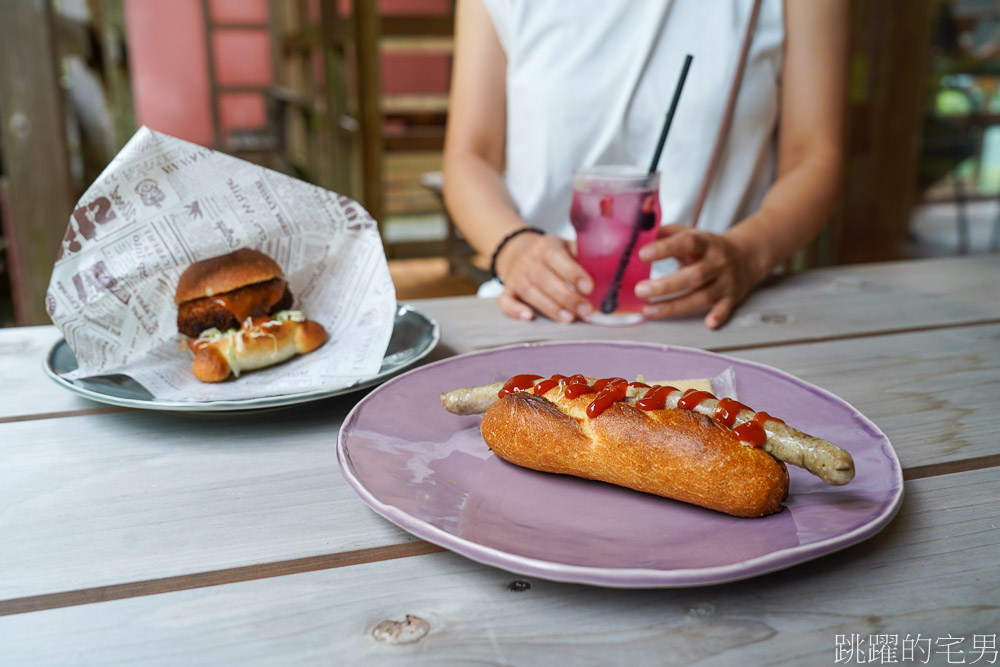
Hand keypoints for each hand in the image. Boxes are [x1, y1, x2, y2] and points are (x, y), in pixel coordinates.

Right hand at [494, 232, 594, 321]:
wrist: (519, 250)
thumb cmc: (552, 253)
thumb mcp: (567, 246)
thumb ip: (583, 255)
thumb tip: (611, 267)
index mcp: (547, 246)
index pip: (557, 257)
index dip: (573, 273)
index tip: (589, 288)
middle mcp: (529, 260)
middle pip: (545, 280)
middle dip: (567, 297)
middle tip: (586, 310)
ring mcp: (517, 276)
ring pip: (529, 292)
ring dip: (550, 307)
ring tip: (569, 318)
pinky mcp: (508, 290)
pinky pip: (505, 301)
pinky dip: (514, 310)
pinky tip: (529, 317)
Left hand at [635, 224, 763, 328]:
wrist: (747, 256)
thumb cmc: (708, 247)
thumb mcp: (691, 234)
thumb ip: (667, 233)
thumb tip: (640, 231)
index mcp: (705, 243)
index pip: (686, 243)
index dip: (665, 248)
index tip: (643, 254)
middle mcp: (717, 262)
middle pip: (693, 275)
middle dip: (665, 285)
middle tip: (640, 290)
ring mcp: (725, 281)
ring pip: (702, 296)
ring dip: (674, 305)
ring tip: (648, 310)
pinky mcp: (732, 297)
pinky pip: (726, 308)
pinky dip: (719, 315)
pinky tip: (709, 323)